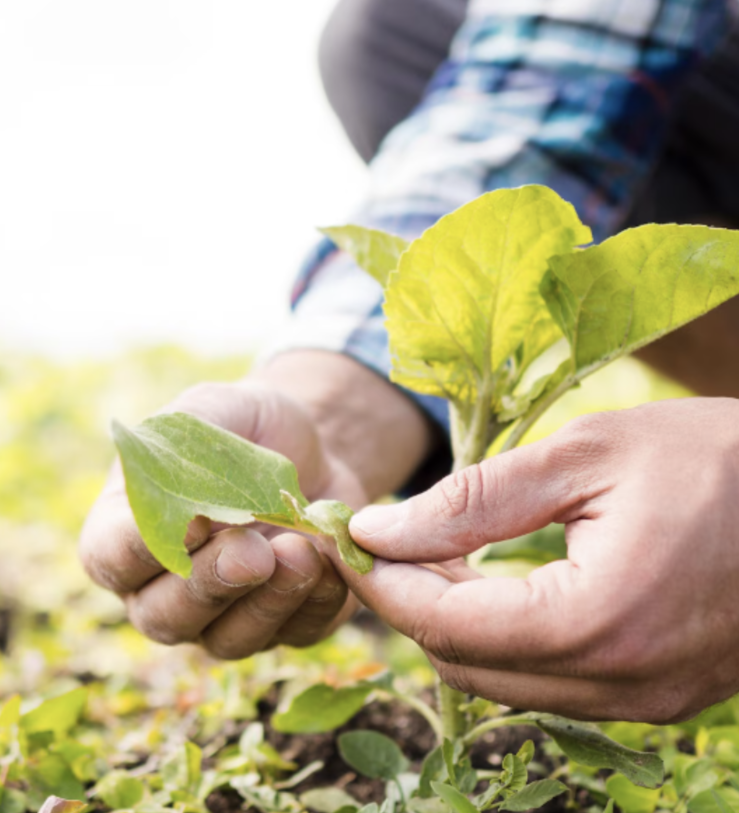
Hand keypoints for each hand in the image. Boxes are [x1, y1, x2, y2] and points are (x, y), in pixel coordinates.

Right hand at [80, 350, 434, 657]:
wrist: (314, 449)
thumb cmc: (247, 427)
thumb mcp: (215, 410)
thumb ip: (186, 447)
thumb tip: (188, 511)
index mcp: (129, 532)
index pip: (112, 559)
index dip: (144, 548)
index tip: (192, 520)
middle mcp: (166, 588)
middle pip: (166, 616)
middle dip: (211, 584)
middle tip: (253, 550)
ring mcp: (224, 616)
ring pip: (229, 640)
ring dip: (267, 602)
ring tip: (300, 551)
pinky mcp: (286, 623)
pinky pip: (296, 632)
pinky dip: (317, 601)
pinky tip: (330, 559)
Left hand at [340, 398, 738, 723]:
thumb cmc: (715, 457)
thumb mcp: (584, 455)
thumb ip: (472, 500)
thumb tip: (380, 530)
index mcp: (599, 619)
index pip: (447, 625)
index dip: (384, 582)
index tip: (349, 537)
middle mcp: (622, 682)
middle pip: (465, 665)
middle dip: (411, 604)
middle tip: (387, 539)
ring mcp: (646, 700)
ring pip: (503, 682)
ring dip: (456, 623)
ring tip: (436, 553)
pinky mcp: (659, 695)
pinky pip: (550, 681)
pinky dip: (506, 638)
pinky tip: (495, 583)